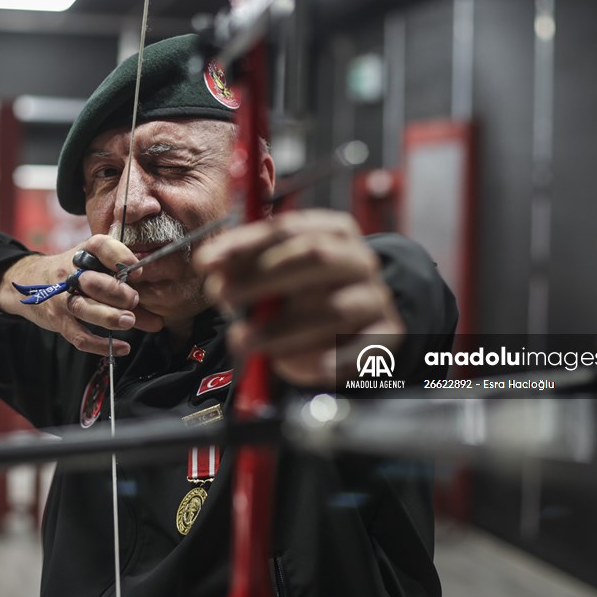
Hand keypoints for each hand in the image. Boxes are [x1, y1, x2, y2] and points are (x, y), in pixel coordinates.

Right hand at [0, 234, 163, 355]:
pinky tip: (123, 347)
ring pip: (85, 308)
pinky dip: (101, 344)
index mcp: (84, 252)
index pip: (100, 246)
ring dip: (109, 316)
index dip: (119, 256)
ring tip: (130, 321)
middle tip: (135, 300)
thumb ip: (126, 291)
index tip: (138, 268)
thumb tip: (158, 319)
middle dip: (116, 292)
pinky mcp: (58, 320)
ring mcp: (61, 297)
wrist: (28, 282)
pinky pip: (79, 335)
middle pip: (93, 281)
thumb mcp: (95, 269)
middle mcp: (71, 273)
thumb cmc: (74, 274)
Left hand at [195, 210, 403, 387]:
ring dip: (283, 328)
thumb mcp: (275, 277)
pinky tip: (309, 368)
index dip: (243, 243)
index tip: (208, 262)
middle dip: (263, 277)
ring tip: (244, 341)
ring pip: (334, 309)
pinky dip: (335, 359)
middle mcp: (357, 259)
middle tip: (225, 296)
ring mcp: (375, 297)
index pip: (286, 228)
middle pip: (314, 257)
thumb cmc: (310, 295)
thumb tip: (214, 272)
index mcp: (331, 232)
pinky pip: (363, 348)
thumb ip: (245, 271)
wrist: (363, 324)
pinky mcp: (388, 335)